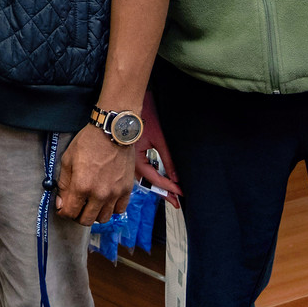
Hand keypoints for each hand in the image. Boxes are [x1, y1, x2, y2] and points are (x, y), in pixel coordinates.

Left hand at [56, 126, 134, 225]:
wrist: (112, 131)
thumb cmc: (88, 142)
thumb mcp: (68, 160)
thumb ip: (63, 184)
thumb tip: (61, 203)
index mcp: (81, 186)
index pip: (70, 212)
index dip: (63, 212)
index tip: (63, 208)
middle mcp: (99, 194)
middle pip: (86, 220)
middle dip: (77, 216)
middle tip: (76, 207)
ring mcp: (115, 193)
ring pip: (103, 218)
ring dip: (95, 214)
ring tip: (91, 204)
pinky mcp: (126, 190)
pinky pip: (119, 210)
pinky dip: (111, 209)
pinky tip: (105, 200)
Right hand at [133, 91, 179, 206]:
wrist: (128, 104)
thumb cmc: (142, 118)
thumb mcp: (159, 139)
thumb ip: (167, 159)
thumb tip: (175, 178)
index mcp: (135, 160)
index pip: (154, 179)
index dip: (168, 187)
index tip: (179, 194)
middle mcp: (130, 162)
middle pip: (148, 182)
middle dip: (163, 192)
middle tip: (176, 202)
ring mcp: (130, 159)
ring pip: (144, 177)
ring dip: (158, 185)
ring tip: (171, 194)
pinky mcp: (132, 154)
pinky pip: (142, 170)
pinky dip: (152, 176)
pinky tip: (159, 179)